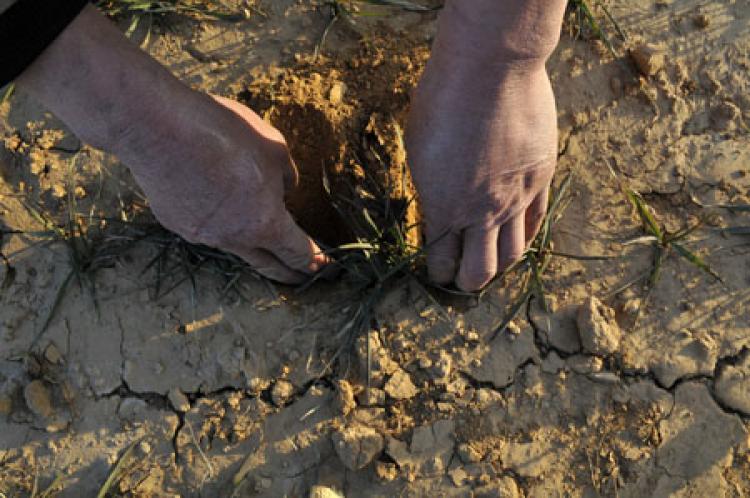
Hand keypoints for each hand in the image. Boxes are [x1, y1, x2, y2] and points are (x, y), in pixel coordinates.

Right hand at [16, 6, 324, 283]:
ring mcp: (201, 234)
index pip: (297, 251)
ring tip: (262, 238)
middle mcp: (233, 237)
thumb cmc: (224, 133)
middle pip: (267, 264)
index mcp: (265, 222)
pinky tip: (217, 204)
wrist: (159, 128)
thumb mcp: (274, 147)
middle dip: (289, 273)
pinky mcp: (176, 223)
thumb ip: (285, 176)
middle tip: (304, 278)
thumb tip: (283, 190)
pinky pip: (206, 227)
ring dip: (252, 244)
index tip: (324, 267)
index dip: (314, 261)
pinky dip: (219, 222)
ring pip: (234, 245)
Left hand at [407, 59, 556, 291]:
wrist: (492, 68)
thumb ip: (429, 186)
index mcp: (443, 209)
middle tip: (461, 279)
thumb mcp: (418, 148)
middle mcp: (482, 213)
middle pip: (480, 272)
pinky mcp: (542, 178)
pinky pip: (536, 222)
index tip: (434, 270)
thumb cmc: (441, 101)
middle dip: (467, 282)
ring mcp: (516, 198)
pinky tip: (518, 236)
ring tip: (492, 263)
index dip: (437, 272)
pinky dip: (525, 236)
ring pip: (513, 255)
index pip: (441, 262)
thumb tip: (437, 203)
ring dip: (500, 266)